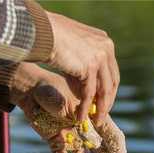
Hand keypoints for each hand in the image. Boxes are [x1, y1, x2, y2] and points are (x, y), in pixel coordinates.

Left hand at [12, 63, 125, 152]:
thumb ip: (66, 107)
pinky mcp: (57, 143)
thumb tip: (72, 117)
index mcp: (94, 116)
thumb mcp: (60, 96)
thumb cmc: (49, 88)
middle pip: (101, 152)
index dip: (118, 151)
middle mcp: (86, 130)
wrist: (30, 91)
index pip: (112, 135)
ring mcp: (72, 139)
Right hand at [45, 11, 119, 125]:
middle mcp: (106, 48)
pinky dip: (85, 107)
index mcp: (104, 41)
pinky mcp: (89, 67)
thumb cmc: (50, 36)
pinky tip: (80, 117)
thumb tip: (84, 83)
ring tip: (95, 121)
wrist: (41, 31)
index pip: (111, 70)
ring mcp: (99, 57)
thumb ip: (82, 61)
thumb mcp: (73, 47)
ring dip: (99, 108)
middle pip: (112, 81)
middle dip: (107, 100)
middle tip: (101, 114)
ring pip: (103, 90)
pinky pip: (89, 93)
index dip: (108, 88)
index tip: (103, 101)